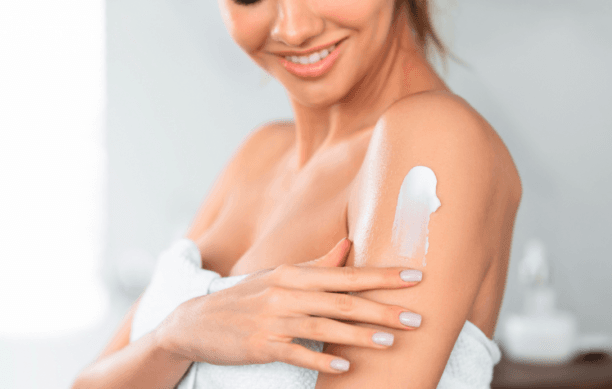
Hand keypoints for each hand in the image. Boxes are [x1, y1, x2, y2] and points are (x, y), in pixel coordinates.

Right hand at [158, 237, 423, 373]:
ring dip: (358, 335)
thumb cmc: (245, 297)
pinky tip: (345, 366)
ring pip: (323, 325)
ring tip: (390, 341)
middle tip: (416, 317)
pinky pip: (296, 352)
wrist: (195, 321)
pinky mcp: (262, 345)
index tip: (415, 278)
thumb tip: (349, 245)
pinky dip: (321, 358)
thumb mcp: (278, 275)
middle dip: (381, 308)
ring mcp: (273, 319)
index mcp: (293, 273)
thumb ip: (317, 264)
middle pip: (342, 300)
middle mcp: (285, 292)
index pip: (346, 273)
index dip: (382, 276)